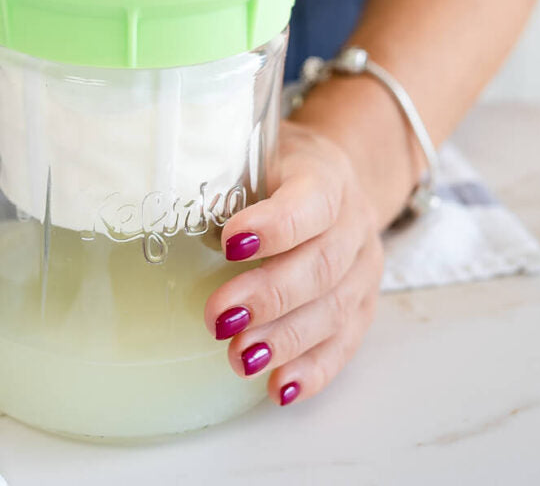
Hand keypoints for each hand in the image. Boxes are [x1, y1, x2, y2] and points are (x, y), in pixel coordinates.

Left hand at [204, 121, 384, 406]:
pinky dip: (312, 370)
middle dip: (268, 297)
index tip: (229, 243)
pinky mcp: (363, 305)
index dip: (274, 226)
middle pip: (320, 266)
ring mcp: (363, 269)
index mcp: (326, 177)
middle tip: (219, 319)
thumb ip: (224, 178)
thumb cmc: (281, 167)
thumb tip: (176, 213)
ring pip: (333, 310)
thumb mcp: (253, 151)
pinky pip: (344, 343)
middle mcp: (353, 224)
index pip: (310, 203)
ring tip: (239, 358)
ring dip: (285, 340)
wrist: (340, 176)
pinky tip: (280, 388)